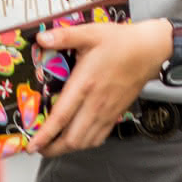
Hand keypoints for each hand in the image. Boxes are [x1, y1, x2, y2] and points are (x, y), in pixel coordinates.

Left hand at [28, 19, 169, 157]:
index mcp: (85, 84)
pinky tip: (76, 139)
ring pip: (85, 142)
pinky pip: (99, 138)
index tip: (31, 145)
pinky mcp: (116, 114)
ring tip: (52, 146)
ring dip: (67, 148)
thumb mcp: (91, 33)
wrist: (150, 50)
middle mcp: (95, 103)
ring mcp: (107, 111)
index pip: (61, 117)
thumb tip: (40, 38)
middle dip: (51, 148)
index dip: (45, 135)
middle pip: (72, 139)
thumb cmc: (121, 41)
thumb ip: (64, 36)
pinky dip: (84, 143)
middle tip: (37, 148)